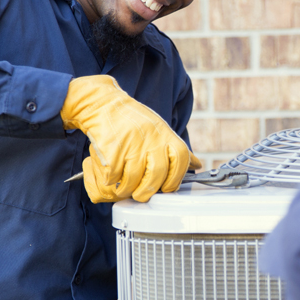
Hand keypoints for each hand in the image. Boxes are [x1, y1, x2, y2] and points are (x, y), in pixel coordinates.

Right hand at [61, 75, 201, 201]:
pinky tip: (110, 175)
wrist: (103, 104)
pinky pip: (113, 176)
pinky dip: (110, 180)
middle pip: (157, 174)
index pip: (181, 159)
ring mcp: (131, 143)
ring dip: (127, 189)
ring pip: (133, 179)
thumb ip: (175, 149)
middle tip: (141, 195)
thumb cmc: (132, 120)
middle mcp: (151, 138)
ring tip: (123, 188)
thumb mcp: (159, 129)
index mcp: (165, 134)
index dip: (176, 178)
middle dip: (148, 191)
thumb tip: (196, 164)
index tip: (167, 188)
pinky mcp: (112, 149)